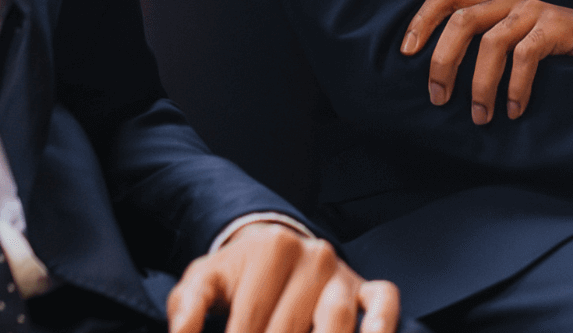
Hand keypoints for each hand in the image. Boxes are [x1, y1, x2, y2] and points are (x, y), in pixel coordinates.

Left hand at [167, 222, 397, 332]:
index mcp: (271, 250)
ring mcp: (342, 274)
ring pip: (337, 319)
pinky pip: (384, 304)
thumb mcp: (205, 280)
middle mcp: (313, 256)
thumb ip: (188, 308)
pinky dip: (380, 327)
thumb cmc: (237, 275)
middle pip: (290, 326)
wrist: (274, 248)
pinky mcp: (366, 288)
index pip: (251, 318)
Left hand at [402, 0, 572, 123]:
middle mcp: (509, 2)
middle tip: (439, 99)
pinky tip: (516, 109)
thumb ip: (487, 51)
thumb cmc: (558, 53)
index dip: (421, 21)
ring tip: (481, 117)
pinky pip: (526, 55)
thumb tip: (444, 88)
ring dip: (480, 84)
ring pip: (491, 41)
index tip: (406, 53)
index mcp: (494, 5)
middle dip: (443, 62)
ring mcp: (534, 11)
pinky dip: (516, 86)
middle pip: (461, 20)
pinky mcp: (558, 26)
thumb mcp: (516, 45)